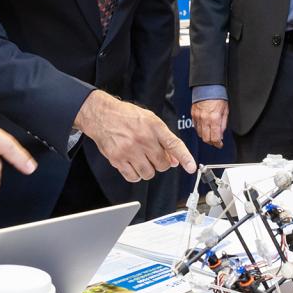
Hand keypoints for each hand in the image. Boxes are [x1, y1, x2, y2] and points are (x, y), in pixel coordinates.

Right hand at [75, 91, 197, 182]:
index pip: (173, 144)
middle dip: (161, 163)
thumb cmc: (125, 116)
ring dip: (148, 170)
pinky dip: (136, 175)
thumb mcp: (149, 120)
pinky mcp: (118, 159)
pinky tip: (133, 165)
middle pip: (162, 164)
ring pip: (149, 173)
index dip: (185, 157)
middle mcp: (143, 139)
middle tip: (154, 156)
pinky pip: (133, 177)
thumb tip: (175, 159)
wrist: (101, 115)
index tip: (191, 167)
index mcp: (153, 126)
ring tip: (142, 159)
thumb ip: (164, 139)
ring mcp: (130, 150)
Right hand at [191, 99, 228, 148]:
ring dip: (205, 136)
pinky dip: (200, 130)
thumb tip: (221, 134)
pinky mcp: (193, 115)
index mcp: (214, 118)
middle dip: (211, 142)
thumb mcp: (225, 111)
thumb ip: (223, 124)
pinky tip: (204, 128)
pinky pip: (195, 127)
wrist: (208, 87)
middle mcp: (205, 119)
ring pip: (200, 134)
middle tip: (215, 141)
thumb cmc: (218, 97)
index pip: (215, 138)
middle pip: (206, 139)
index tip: (220, 144)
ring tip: (210, 134)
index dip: (218, 144)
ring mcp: (198, 117)